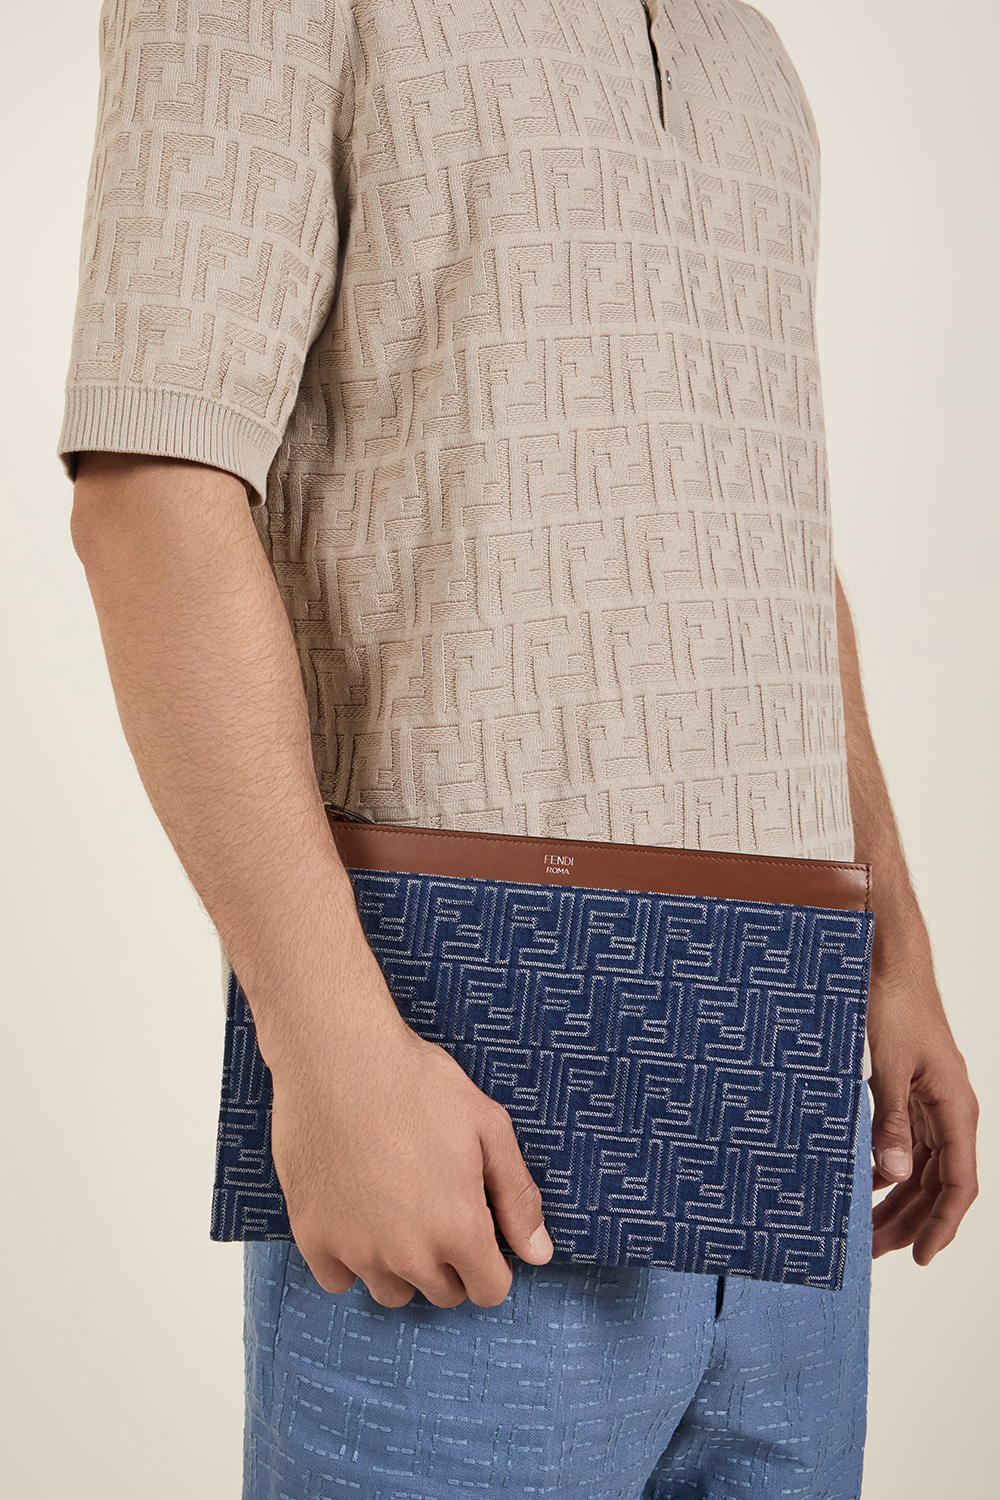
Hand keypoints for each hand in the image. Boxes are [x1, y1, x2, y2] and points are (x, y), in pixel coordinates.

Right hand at [267, 1001, 553, 1308]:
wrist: (339, 1056)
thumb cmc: (417, 1083)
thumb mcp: (488, 1127)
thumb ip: (517, 1196)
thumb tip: (539, 1253)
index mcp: (457, 1228)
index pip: (489, 1290)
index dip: (492, 1262)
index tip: (479, 1230)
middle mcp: (407, 1253)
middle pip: (442, 1293)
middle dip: (450, 1261)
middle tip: (437, 1207)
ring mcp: (355, 1249)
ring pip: (391, 1292)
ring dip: (401, 1266)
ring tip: (398, 1210)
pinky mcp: (313, 1235)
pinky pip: (338, 1279)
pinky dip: (350, 1258)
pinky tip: (357, 1213)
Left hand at [867, 962, 978, 1263]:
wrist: (887, 959)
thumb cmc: (894, 1004)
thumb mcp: (887, 1066)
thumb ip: (890, 1122)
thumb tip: (893, 1176)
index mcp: (955, 1108)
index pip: (958, 1184)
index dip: (941, 1225)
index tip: (919, 1257)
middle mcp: (950, 1110)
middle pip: (940, 1183)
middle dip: (911, 1221)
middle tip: (877, 1252)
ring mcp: (933, 1100)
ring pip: (925, 1166)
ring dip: (900, 1198)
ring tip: (870, 1228)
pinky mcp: (913, 1089)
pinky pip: (911, 1142)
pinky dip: (891, 1166)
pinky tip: (867, 1180)